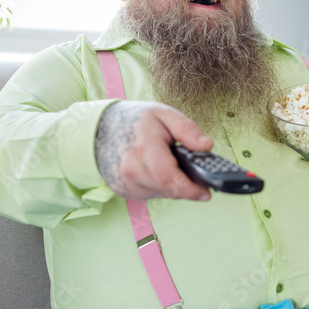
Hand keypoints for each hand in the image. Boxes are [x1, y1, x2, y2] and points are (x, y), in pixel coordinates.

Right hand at [95, 101, 213, 200]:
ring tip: (172, 165)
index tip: (206, 193)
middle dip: (186, 185)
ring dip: (172, 185)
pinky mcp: (123, 190)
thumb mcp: (165, 114)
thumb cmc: (135, 120)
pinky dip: (159, 186)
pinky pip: (151, 194)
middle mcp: (131, 170)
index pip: (169, 177)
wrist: (100, 129)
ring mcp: (125, 183)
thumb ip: (188, 130)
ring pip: (161, 193)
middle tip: (196, 176)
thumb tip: (207, 146)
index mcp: (143, 148)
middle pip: (168, 188)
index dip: (190, 189)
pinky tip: (157, 171)